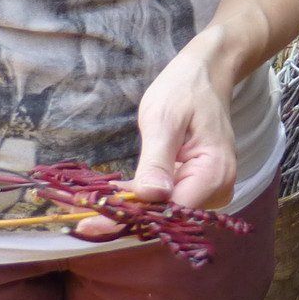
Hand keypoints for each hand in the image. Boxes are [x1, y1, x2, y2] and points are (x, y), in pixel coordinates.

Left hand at [82, 47, 238, 239]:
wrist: (206, 76)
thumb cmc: (185, 89)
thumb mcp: (164, 119)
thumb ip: (157, 160)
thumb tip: (150, 196)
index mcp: (214, 173)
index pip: (170, 211)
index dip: (131, 218)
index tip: (91, 223)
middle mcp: (217, 189)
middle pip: (167, 217)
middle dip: (126, 218)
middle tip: (81, 220)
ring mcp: (209, 191)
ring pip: (163, 212)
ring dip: (129, 210)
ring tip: (88, 213)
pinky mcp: (197, 187)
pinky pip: (166, 201)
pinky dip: (139, 199)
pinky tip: (112, 198)